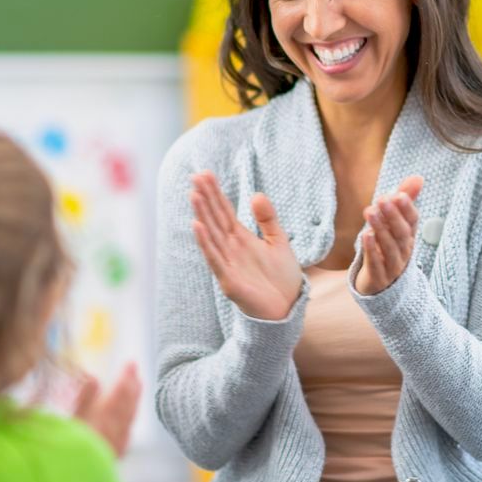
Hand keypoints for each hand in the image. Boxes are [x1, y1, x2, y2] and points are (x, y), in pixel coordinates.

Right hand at [73, 362, 141, 456]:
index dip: (127, 375)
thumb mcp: (72, 418)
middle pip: (129, 401)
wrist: (77, 475)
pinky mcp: (118, 450)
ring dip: (134, 399)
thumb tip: (94, 378)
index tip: (131, 363)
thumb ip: (84, 397)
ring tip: (137, 387)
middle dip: (133, 385)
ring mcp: (120, 439)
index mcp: (105, 414)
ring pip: (131, 415)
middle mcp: (117, 426)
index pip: (121, 390)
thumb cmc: (69, 444)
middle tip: (136, 372)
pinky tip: (130, 416)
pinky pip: (129, 428)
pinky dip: (131, 416)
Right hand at [189, 171, 301, 320]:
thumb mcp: (279, 242)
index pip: (224, 211)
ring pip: (212, 235)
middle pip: (215, 219)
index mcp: (241, 238)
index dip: (215, 193)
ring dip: (202, 215)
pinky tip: (197, 226)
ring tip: (194, 195)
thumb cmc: (282, 277)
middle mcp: (231, 248)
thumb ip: (268, 219)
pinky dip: (206, 243)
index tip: (205, 174)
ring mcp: (227, 263)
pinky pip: (215, 258)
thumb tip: (256, 194)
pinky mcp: (229, 280)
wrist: (287, 308)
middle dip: (206, 198)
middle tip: (196, 176)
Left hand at [354, 176, 423, 295]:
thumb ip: (405, 200)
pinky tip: (365, 236)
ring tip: (370, 211)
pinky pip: (376, 263)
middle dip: (393, 216)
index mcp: (409, 236)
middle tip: (382, 199)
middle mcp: (404, 251)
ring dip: (380, 229)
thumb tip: (418, 177)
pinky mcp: (378, 277)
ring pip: (389, 247)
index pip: (412, 221)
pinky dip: (371, 250)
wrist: (380, 284)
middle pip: (402, 233)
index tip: (399, 194)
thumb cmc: (387, 247)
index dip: (407, 209)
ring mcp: (392, 266)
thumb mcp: (395, 224)